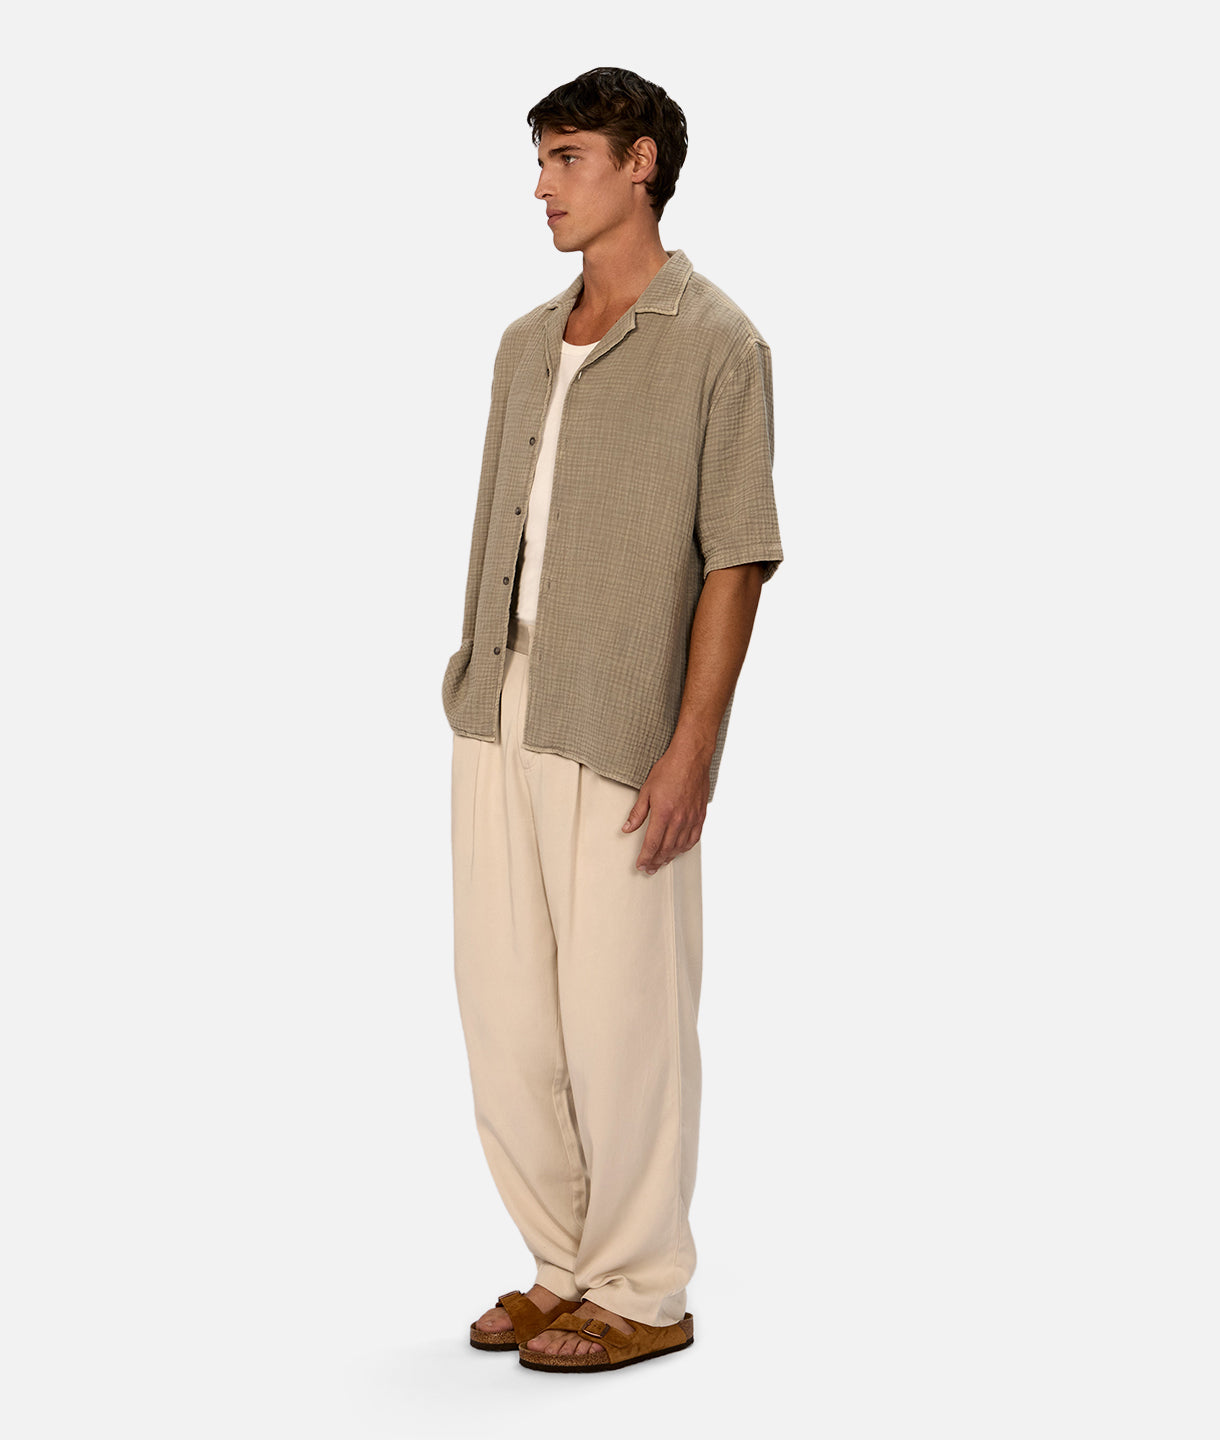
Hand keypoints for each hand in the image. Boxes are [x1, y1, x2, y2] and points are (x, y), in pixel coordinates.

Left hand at [621, 744, 708, 874]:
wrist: (691, 758)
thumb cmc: (669, 770)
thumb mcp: (646, 790)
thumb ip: (637, 813)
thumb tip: (627, 828)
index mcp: (663, 814)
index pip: (652, 844)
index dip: (645, 858)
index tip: (641, 865)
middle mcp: (678, 819)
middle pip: (666, 849)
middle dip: (656, 861)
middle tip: (649, 869)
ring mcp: (691, 818)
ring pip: (680, 846)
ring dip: (670, 857)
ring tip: (662, 862)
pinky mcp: (700, 815)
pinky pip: (694, 838)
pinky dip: (685, 847)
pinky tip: (680, 850)